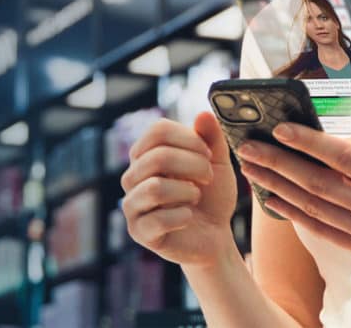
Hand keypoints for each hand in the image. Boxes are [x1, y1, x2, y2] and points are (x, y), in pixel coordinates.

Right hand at [121, 112, 237, 266]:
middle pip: (157, 157)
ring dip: (187, 192)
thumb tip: (203, 113)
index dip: (188, 138)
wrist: (215, 236)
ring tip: (196, 197)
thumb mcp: (218, 163)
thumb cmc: (212, 196)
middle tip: (208, 177)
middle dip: (192, 166)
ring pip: (155, 188)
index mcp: (147, 154)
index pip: (157, 131)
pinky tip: (188, 217)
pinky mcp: (138, 232)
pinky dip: (182, 216)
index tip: (208, 153)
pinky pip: (157, 219)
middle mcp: (133, 176)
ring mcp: (132, 204)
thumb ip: (212, 138)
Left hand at [236, 124, 350, 260]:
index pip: (343, 158)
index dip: (308, 142)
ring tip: (252, 170)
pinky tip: (274, 197)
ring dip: (278, 188)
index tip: (279, 128)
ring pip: (315, 209)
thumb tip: (343, 139)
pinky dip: (295, 214)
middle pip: (319, 184)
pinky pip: (323, 231)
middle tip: (248, 148)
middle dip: (278, 164)